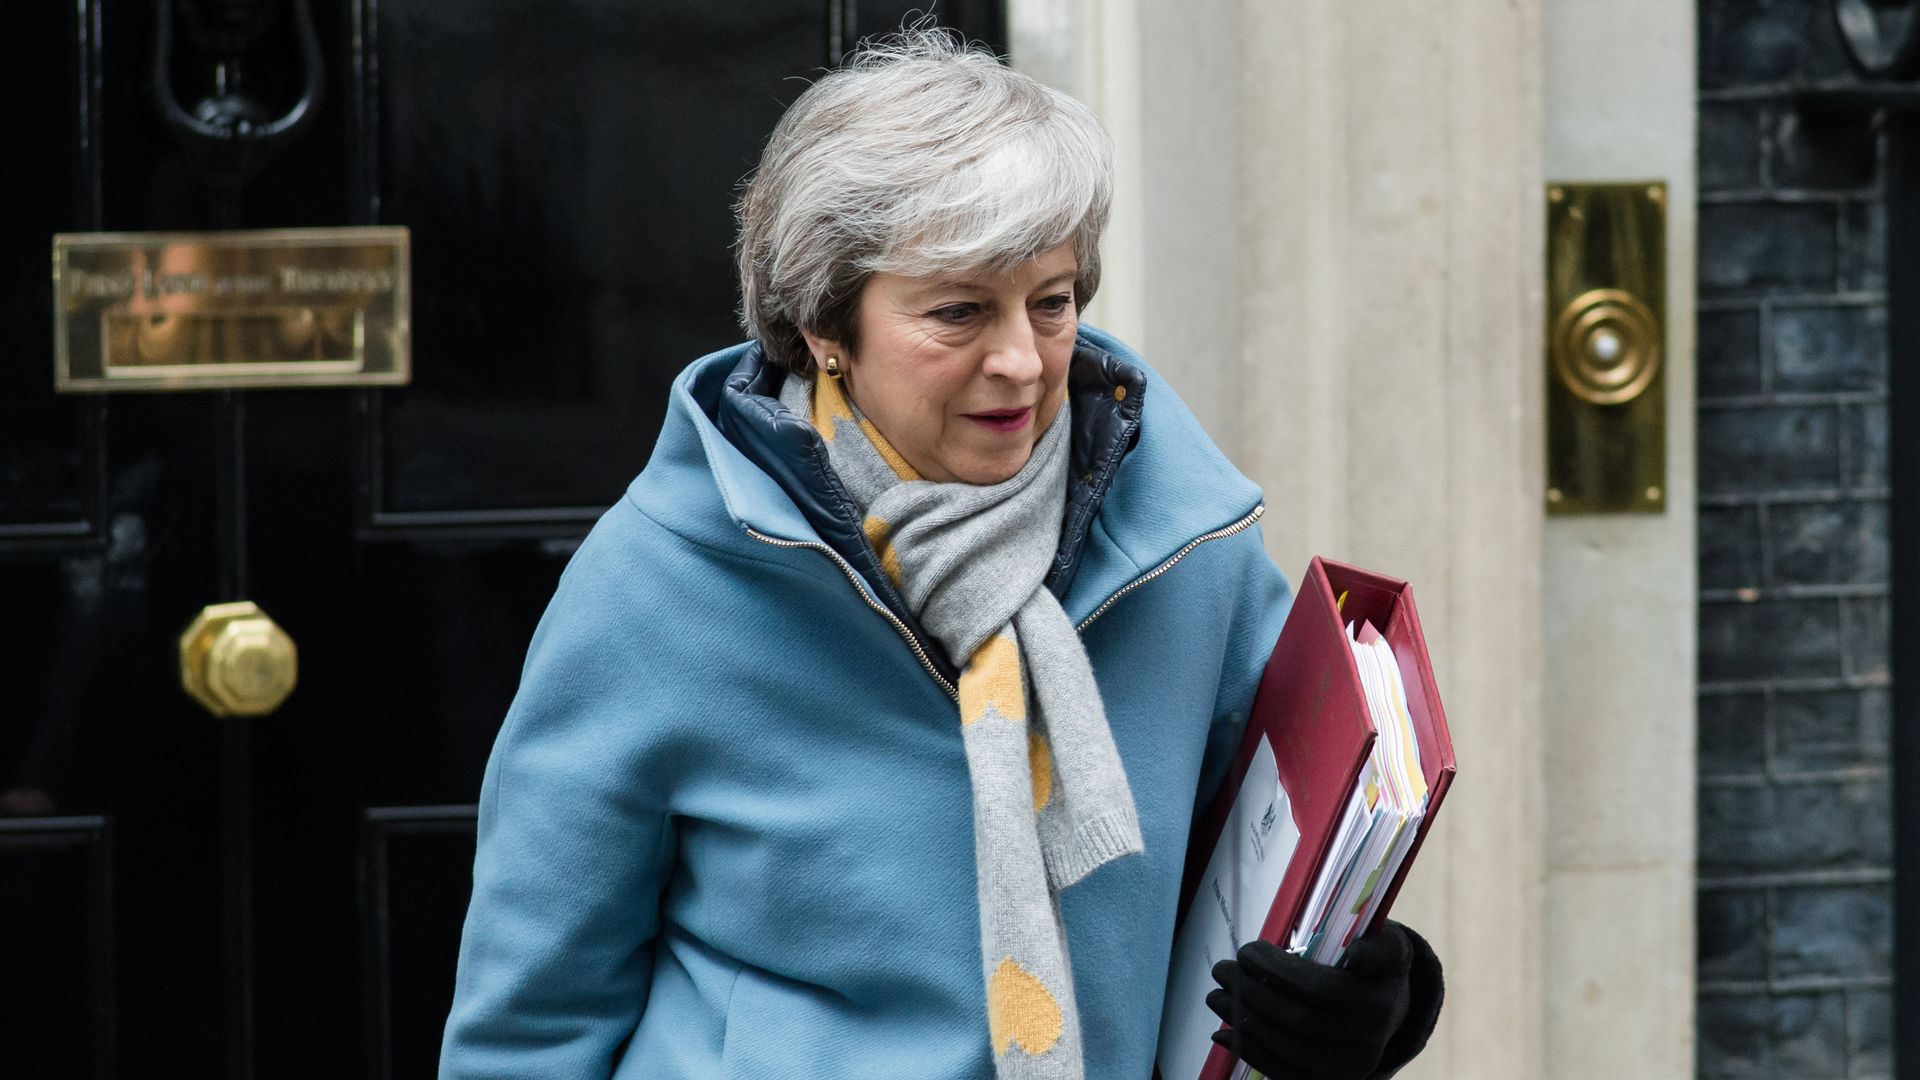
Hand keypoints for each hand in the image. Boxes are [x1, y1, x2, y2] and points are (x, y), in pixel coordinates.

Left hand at [1205, 921, 1417, 1079]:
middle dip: (1248, 991)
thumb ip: (1379, 946)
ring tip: (1216, 995)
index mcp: (1375, 1003)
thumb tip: (1355, 952)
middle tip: (1222, 969)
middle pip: (1294, 1017)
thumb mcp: (1390, 948)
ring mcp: (1342, 1069)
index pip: (1316, 986)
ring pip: (1282, 1046)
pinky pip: (1279, 1071)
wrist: (1389, 1018)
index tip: (1247, 950)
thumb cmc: (1375, 971)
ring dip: (1241, 1020)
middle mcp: (1362, 1042)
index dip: (1275, 969)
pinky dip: (1247, 1051)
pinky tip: (1223, 1034)